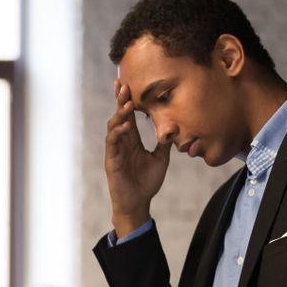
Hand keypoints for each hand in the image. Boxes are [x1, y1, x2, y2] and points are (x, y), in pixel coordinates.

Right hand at [105, 80, 171, 236]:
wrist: (138, 203)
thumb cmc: (147, 182)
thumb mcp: (161, 159)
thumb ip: (164, 143)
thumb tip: (175, 128)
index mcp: (132, 140)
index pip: (128, 116)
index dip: (126, 100)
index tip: (126, 83)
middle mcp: (122, 142)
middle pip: (118, 116)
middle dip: (119, 100)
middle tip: (123, 84)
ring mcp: (115, 151)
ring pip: (113, 127)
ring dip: (119, 114)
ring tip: (126, 103)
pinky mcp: (112, 161)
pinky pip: (112, 143)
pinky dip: (118, 133)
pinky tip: (125, 125)